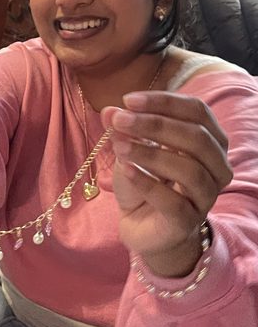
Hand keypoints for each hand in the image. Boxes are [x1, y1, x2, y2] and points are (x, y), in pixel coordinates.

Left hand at [101, 91, 231, 277]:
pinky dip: (147, 183)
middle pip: (196, 138)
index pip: (197, 111)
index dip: (164, 102)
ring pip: (189, 170)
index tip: (128, 100)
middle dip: (156, 125)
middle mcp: (216, 167)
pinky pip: (174, 202)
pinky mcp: (188, 221)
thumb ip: (123, 129)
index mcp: (209, 141)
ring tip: (119, 145)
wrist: (142, 226)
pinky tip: (125, 170)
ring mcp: (205, 197)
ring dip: (150, 153)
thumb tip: (109, 111)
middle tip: (120, 120)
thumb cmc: (145, 181)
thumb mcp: (130, 148)